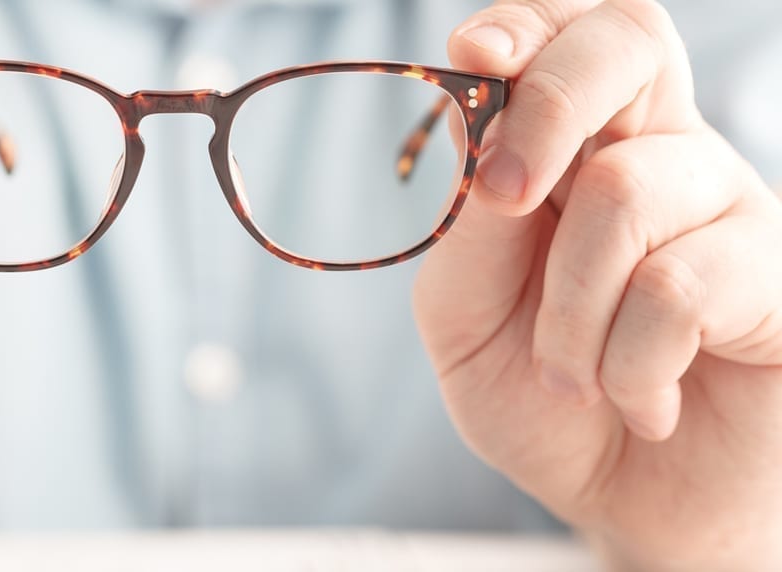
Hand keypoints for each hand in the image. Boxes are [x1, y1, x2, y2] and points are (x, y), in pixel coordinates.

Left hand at [414, 0, 781, 568]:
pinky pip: (681, 284)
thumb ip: (465, 230)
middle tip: (505, 199)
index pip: (568, 35)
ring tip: (572, 379)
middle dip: (546, 105)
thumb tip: (480, 131)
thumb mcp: (465, 318)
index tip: (477, 56)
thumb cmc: (546, 401)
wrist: (632, 502)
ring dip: (568, 312)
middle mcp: (661, 157)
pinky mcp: (777, 276)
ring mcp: (728, 209)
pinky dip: (629, 363)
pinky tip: (643, 401)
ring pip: (627, 192)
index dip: (525, 24)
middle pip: (629, 41)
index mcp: (576, 154)